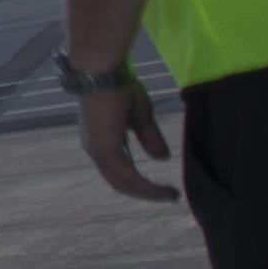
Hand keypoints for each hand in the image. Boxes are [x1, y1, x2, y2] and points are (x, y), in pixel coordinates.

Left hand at [72, 63, 175, 203]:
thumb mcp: (140, 115)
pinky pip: (127, 175)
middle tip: (170, 197)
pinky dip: (144, 185)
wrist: (102, 71)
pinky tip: (160, 188)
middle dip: (146, 193)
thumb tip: (162, 158)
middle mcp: (97, 151)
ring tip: (169, 195)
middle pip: (121, 184)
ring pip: (123, 183)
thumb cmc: (118, 86)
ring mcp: (99, 152)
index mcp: (102, 143)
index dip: (141, 184)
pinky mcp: (105, 149)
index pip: (120, 173)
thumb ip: (149, 137)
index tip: (165, 189)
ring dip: (147, 192)